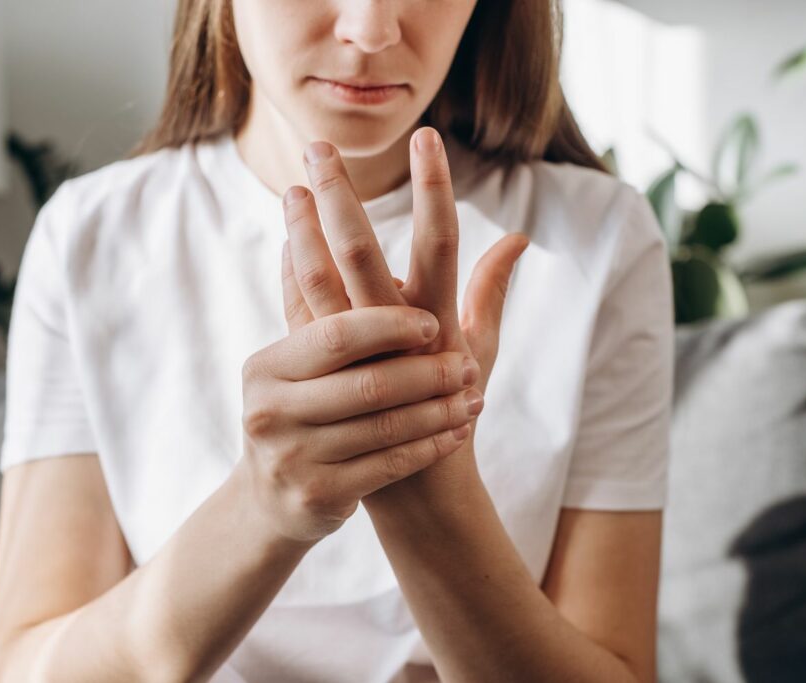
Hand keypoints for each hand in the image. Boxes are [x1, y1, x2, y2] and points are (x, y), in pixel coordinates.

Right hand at [237, 305, 481, 543]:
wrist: (275, 498)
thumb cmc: (302, 409)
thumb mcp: (303, 357)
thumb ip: (313, 285)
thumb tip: (301, 189)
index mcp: (271, 364)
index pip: (336, 334)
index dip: (387, 326)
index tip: (431, 322)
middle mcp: (272, 408)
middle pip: (368, 382)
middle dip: (425, 372)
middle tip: (466, 364)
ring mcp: (292, 456)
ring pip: (386, 426)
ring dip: (438, 411)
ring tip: (473, 396)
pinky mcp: (317, 495)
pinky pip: (389, 466)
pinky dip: (429, 446)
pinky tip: (457, 434)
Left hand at [280, 127, 528, 464]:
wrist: (415, 483)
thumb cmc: (454, 410)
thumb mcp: (482, 348)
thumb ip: (492, 288)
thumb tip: (518, 236)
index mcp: (440, 321)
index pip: (441, 240)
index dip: (435, 188)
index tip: (427, 138)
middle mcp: (396, 333)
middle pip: (361, 251)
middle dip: (339, 195)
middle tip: (320, 147)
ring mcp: (355, 354)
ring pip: (319, 280)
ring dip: (302, 229)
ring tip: (291, 185)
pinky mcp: (325, 372)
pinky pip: (302, 313)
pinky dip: (293, 274)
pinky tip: (287, 240)